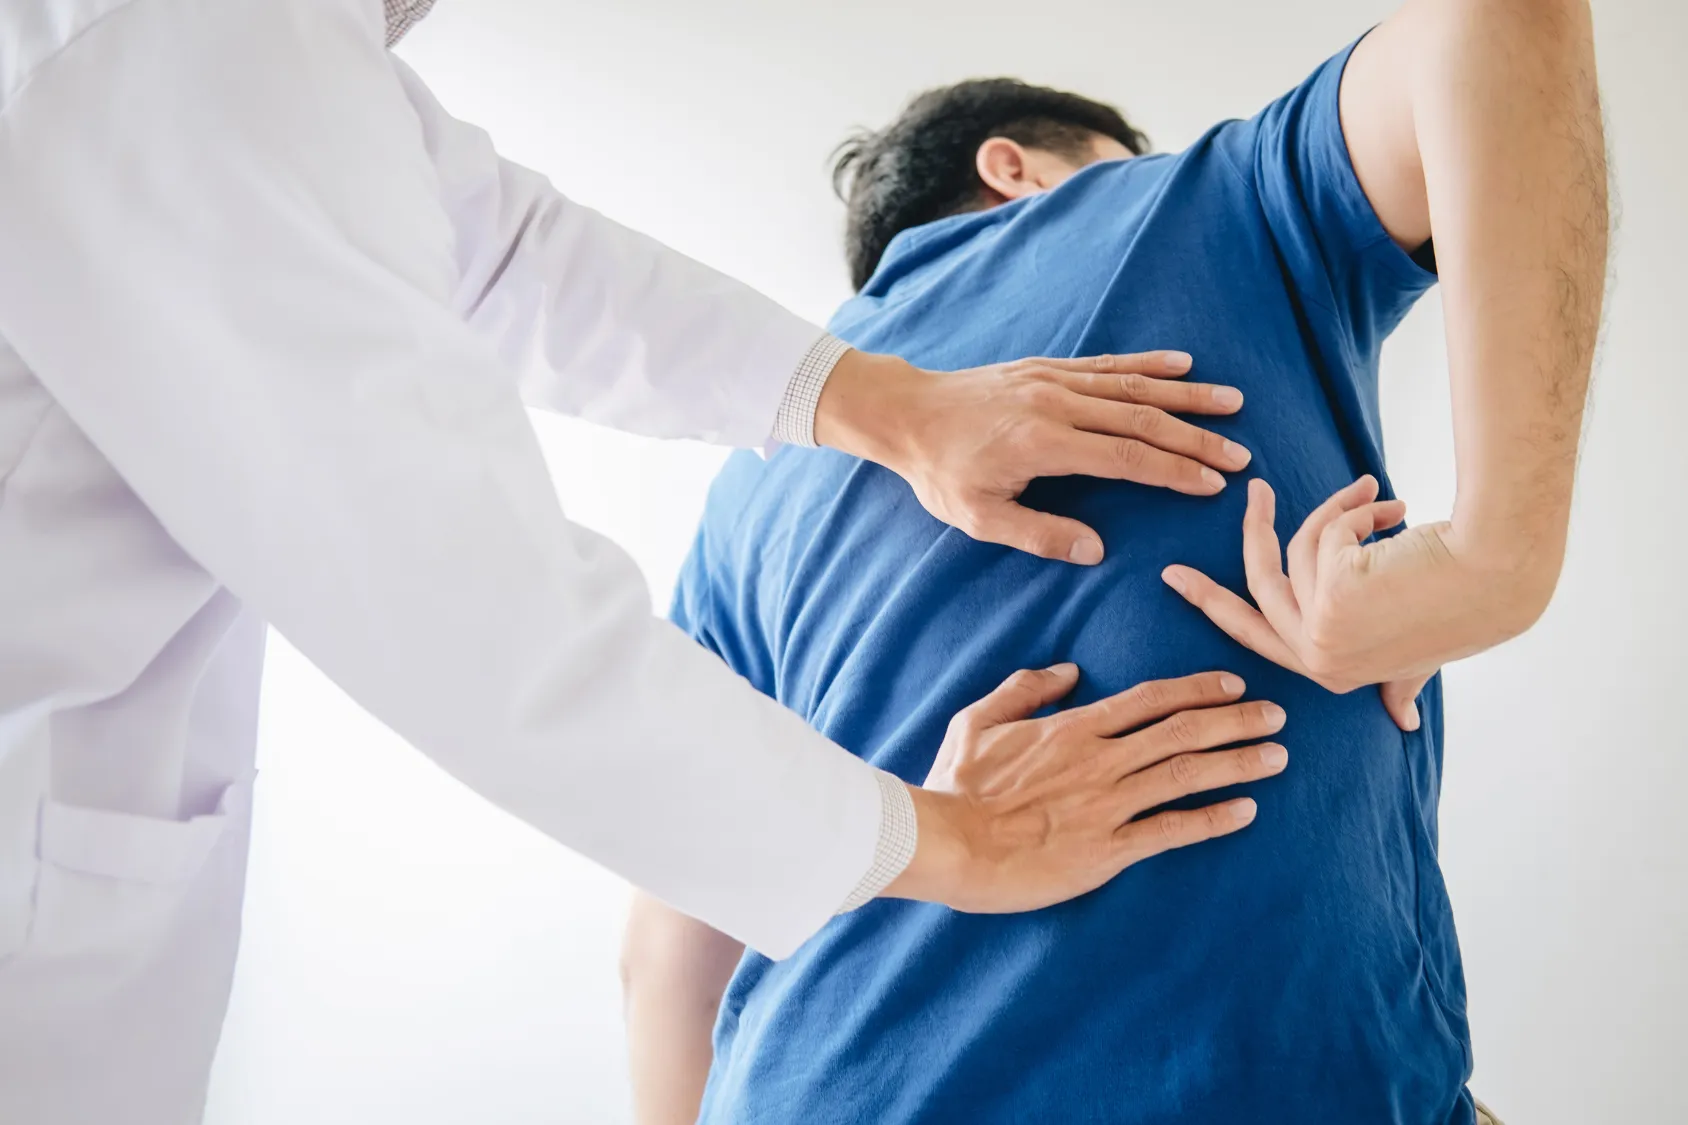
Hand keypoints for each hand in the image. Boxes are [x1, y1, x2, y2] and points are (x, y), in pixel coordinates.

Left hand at [814, 349, 1250, 564]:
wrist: (906, 412)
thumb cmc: (941, 471)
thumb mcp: (978, 517)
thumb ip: (1038, 534)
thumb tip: (1096, 550)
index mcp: (1042, 443)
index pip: (1124, 458)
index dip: (1172, 471)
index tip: (1213, 484)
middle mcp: (1056, 404)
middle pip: (1141, 419)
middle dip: (1195, 438)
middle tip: (1241, 455)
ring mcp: (1054, 380)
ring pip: (1132, 386)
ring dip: (1185, 396)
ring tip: (1232, 404)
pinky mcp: (1048, 367)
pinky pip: (1107, 364)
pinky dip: (1148, 363)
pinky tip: (1183, 363)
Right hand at [885, 666, 1287, 913]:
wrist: (946, 841)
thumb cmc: (956, 783)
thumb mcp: (977, 720)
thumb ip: (1024, 689)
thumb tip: (1066, 671)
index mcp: (1073, 728)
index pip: (1149, 700)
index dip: (1197, 689)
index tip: (1234, 684)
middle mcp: (1101, 760)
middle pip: (1183, 731)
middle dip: (1236, 720)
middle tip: (1279, 715)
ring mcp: (1108, 805)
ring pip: (1187, 774)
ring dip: (1238, 763)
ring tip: (1277, 755)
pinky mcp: (1107, 850)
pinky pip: (1172, 830)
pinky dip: (1213, 819)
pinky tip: (1246, 810)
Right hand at [1160, 476, 1546, 730]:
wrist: (1497, 575)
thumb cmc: (1465, 610)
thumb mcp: (1420, 655)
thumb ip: (1401, 685)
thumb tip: (1406, 723)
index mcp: (1330, 672)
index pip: (1255, 635)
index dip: (1215, 603)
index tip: (1180, 578)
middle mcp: (1319, 658)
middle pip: (1254, 589)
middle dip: (1248, 536)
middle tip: (1252, 492)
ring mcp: (1321, 631)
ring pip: (1297, 547)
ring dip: (1340, 511)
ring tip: (1379, 495)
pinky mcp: (1330, 596)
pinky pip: (1323, 533)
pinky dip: (1358, 513)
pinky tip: (1396, 511)